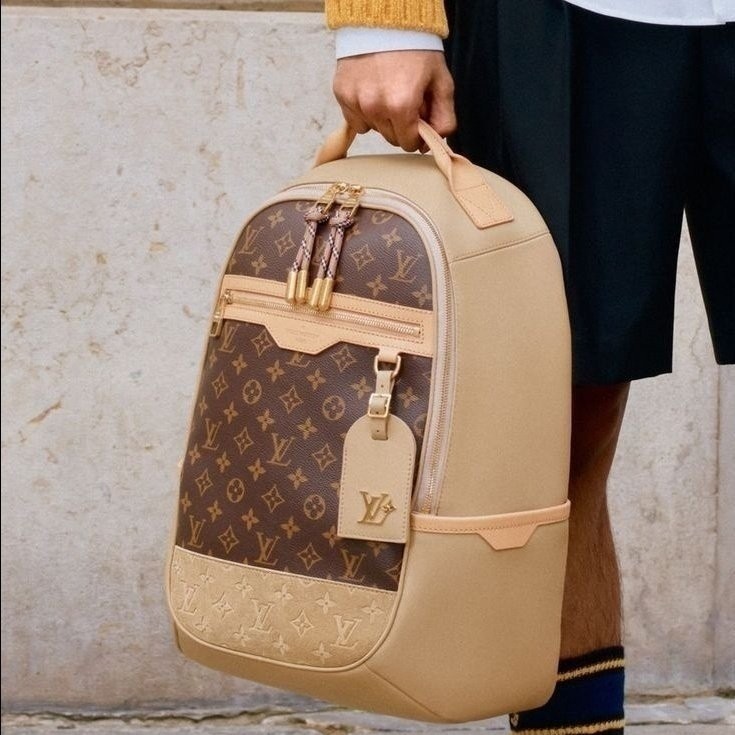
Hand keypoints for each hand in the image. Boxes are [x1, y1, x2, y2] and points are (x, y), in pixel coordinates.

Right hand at [332, 50, 455, 151]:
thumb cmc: (415, 49)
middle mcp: (375, 107)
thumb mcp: (440, 81)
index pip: (408, 143)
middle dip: (401, 126)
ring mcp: (355, 101)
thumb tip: (437, 141)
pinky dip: (364, 112)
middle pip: (391, 138)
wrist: (384, 20)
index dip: (417, 136)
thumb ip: (444, 116)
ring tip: (388, 92)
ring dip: (382, 119)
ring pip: (373, 129)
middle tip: (406, 102)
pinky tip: (372, 91)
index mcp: (401, 106)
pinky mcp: (342, 94)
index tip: (419, 122)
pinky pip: (355, 119)